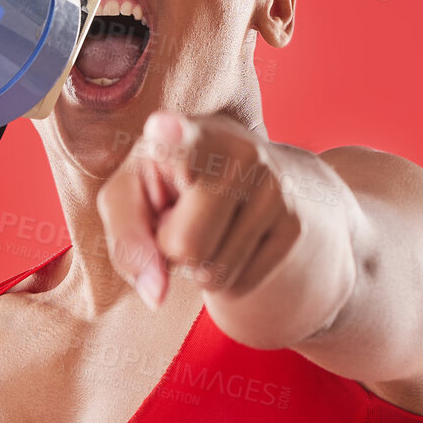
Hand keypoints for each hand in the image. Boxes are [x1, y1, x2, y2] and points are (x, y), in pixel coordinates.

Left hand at [97, 111, 303, 309]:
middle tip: (179, 219)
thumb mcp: (132, 197)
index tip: (162, 127)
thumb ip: (127, 240)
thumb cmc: (169, 186)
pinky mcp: (296, 227)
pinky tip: (230, 240)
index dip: (171, 141)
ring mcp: (275, 188)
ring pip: (212, 274)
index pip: (180, 140)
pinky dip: (224, 277)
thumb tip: (156, 295)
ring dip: (197, 266)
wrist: (252, 177)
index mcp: (187, 133)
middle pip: (187, 245)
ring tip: (207, 226)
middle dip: (171, 249)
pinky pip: (238, 286)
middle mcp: (239, 152)